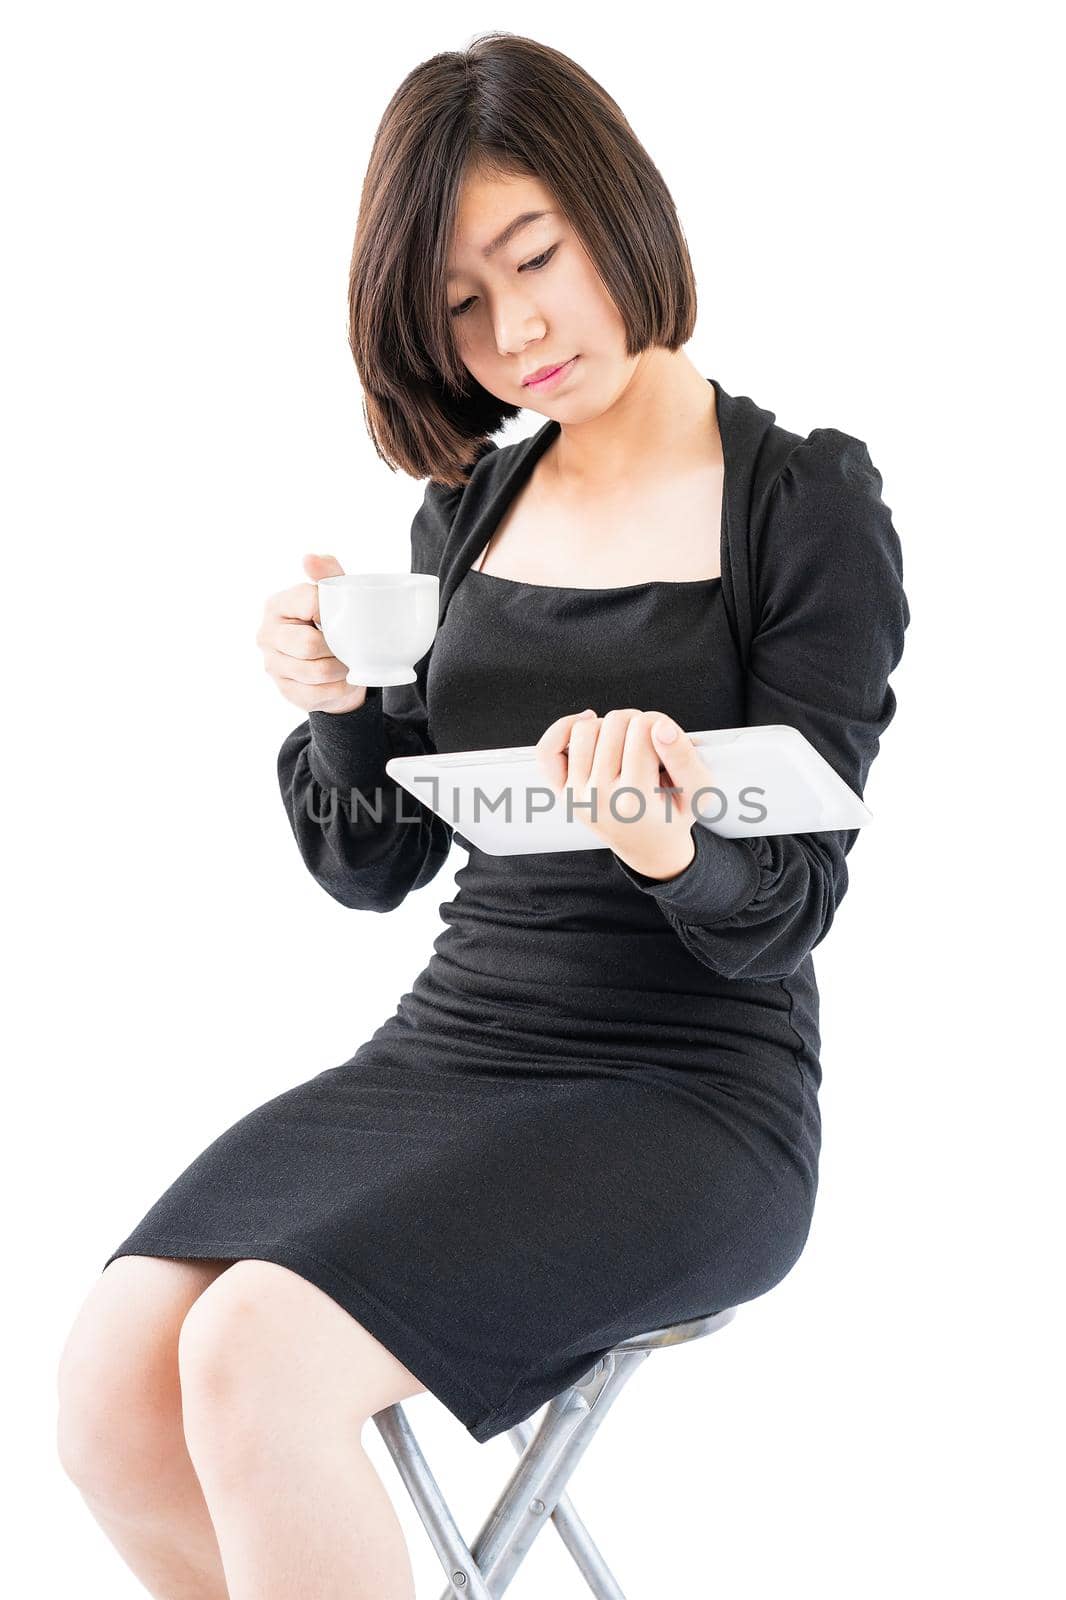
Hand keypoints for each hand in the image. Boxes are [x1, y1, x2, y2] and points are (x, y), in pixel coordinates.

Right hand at [257, 554, 369, 713]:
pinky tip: (343, 681)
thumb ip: (328, 574)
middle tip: (351, 646)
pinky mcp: (285, 690)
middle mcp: (267, 634)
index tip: (347, 616)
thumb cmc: (333, 624)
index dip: (333, 611)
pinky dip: (338, 689)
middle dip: (337, 647)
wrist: (335, 664)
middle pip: (308, 644)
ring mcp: (273, 665)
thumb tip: (309, 558)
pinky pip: (317, 694)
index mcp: (277, 605)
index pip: (309, 603)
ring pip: (315, 672)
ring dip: (340, 669)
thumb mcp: (335, 596)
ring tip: (349, 663)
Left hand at [535, 707, 711, 880]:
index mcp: (634, 799)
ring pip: (586, 728)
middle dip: (638, 724)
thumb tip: (660, 726)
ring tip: (626, 745)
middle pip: (616, 722)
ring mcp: (577, 794)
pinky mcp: (563, 792)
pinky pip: (548, 749)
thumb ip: (686, 757)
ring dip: (610, 726)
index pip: (645, 729)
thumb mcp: (698, 792)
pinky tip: (588, 724)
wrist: (650, 846)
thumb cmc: (673, 816)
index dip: (662, 724)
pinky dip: (564, 727)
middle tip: (649, 746)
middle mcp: (600, 798)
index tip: (668, 741)